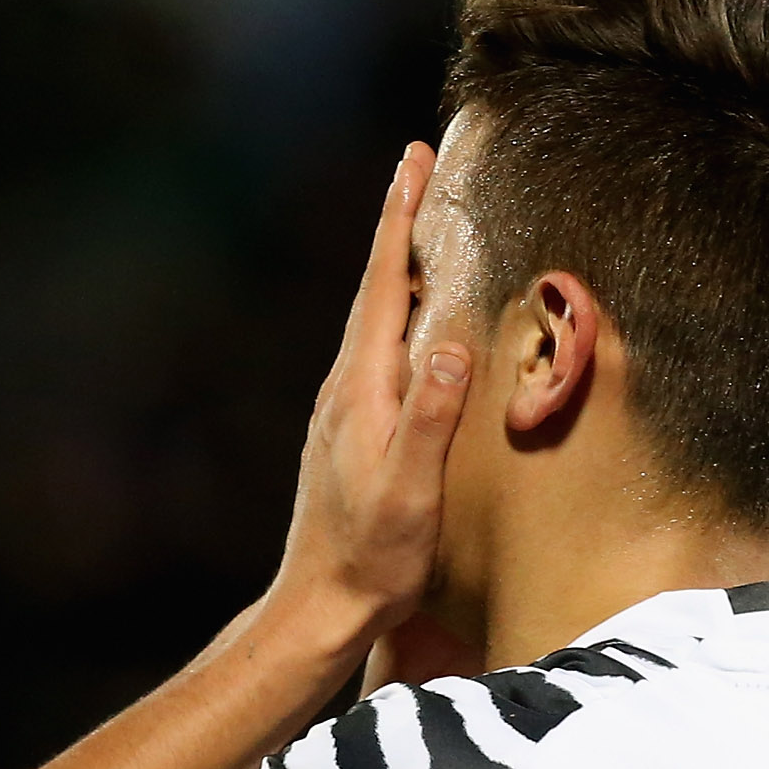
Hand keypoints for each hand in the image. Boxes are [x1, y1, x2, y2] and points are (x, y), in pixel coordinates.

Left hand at [263, 142, 469, 661]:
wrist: (321, 606)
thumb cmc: (372, 557)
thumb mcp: (411, 490)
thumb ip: (429, 417)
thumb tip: (447, 343)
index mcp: (360, 390)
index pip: (382, 286)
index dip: (400, 220)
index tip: (413, 161)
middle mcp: (345, 389)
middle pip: (376, 288)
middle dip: (399, 224)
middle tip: (419, 166)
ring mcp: (345, 410)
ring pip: (376, 319)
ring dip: (398, 266)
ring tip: (423, 224)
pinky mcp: (353, 432)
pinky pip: (380, 351)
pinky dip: (398, 314)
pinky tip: (413, 321)